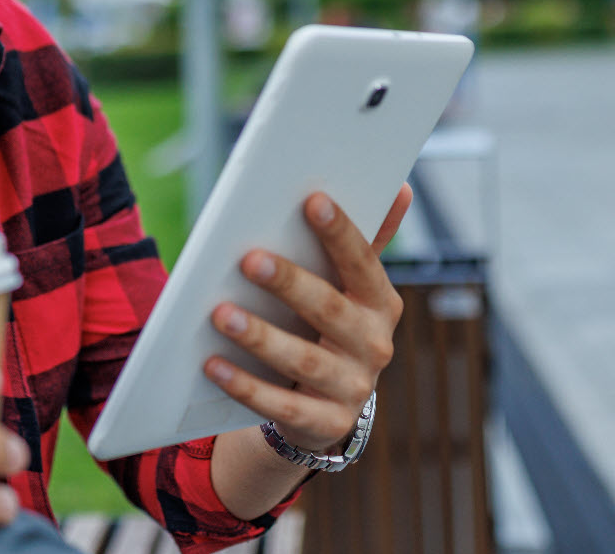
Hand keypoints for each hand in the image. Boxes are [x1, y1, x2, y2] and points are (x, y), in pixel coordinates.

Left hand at [204, 185, 410, 452]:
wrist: (327, 405)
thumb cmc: (329, 327)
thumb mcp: (348, 289)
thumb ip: (364, 242)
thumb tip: (401, 189)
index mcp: (381, 302)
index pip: (362, 262)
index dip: (340, 232)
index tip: (312, 201)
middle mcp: (375, 345)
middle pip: (329, 309)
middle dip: (289, 283)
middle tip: (249, 259)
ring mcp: (353, 388)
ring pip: (303, 359)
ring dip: (259, 336)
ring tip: (219, 313)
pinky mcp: (327, 424)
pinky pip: (282, 405)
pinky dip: (246, 386)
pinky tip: (213, 365)